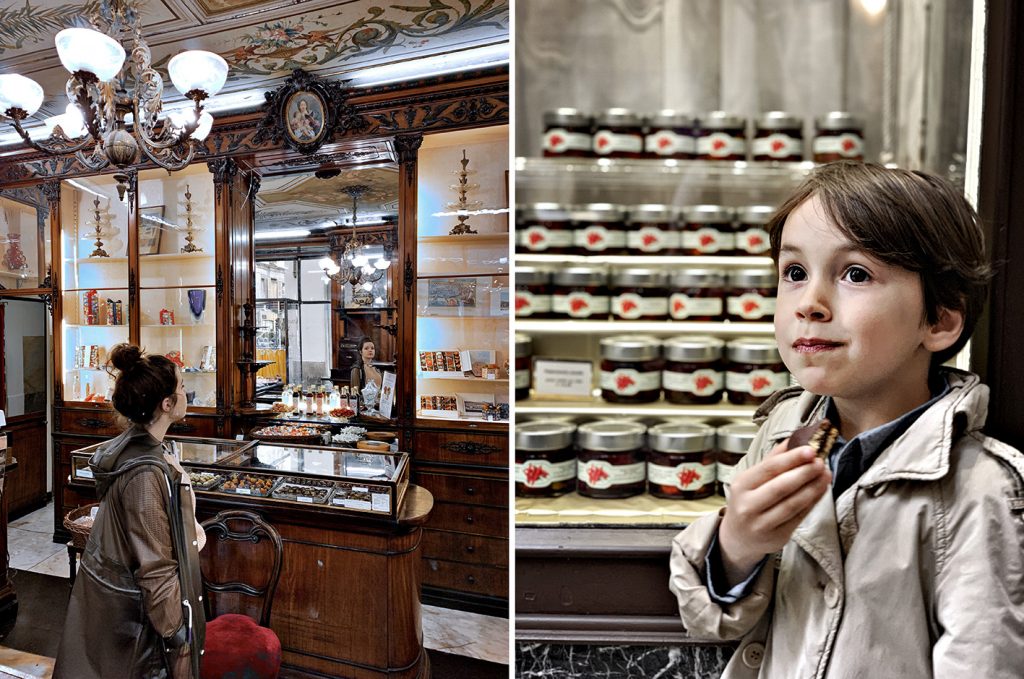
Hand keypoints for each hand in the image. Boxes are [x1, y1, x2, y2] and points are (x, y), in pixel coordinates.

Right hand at [717, 439, 831, 586]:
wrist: (738, 537)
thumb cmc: (748, 502)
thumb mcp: (751, 480)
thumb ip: (773, 460)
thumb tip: (794, 439)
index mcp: (741, 486)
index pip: (769, 469)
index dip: (791, 459)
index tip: (810, 449)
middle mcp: (748, 506)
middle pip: (781, 487)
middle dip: (804, 472)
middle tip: (821, 462)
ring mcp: (762, 524)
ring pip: (792, 504)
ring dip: (813, 488)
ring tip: (826, 475)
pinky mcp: (777, 537)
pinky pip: (799, 517)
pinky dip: (812, 502)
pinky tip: (820, 490)